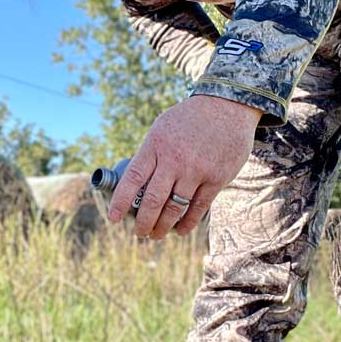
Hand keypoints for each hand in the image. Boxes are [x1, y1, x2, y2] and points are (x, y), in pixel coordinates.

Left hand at [108, 95, 261, 238]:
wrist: (227, 106)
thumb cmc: (189, 119)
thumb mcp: (161, 128)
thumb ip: (150, 154)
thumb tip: (135, 183)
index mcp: (156, 145)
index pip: (133, 179)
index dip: (121, 202)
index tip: (113, 218)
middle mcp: (174, 159)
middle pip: (152, 200)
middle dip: (143, 222)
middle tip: (139, 233)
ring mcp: (196, 170)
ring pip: (174, 208)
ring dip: (163, 227)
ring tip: (156, 235)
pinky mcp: (216, 178)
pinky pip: (198, 208)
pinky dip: (187, 224)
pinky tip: (180, 230)